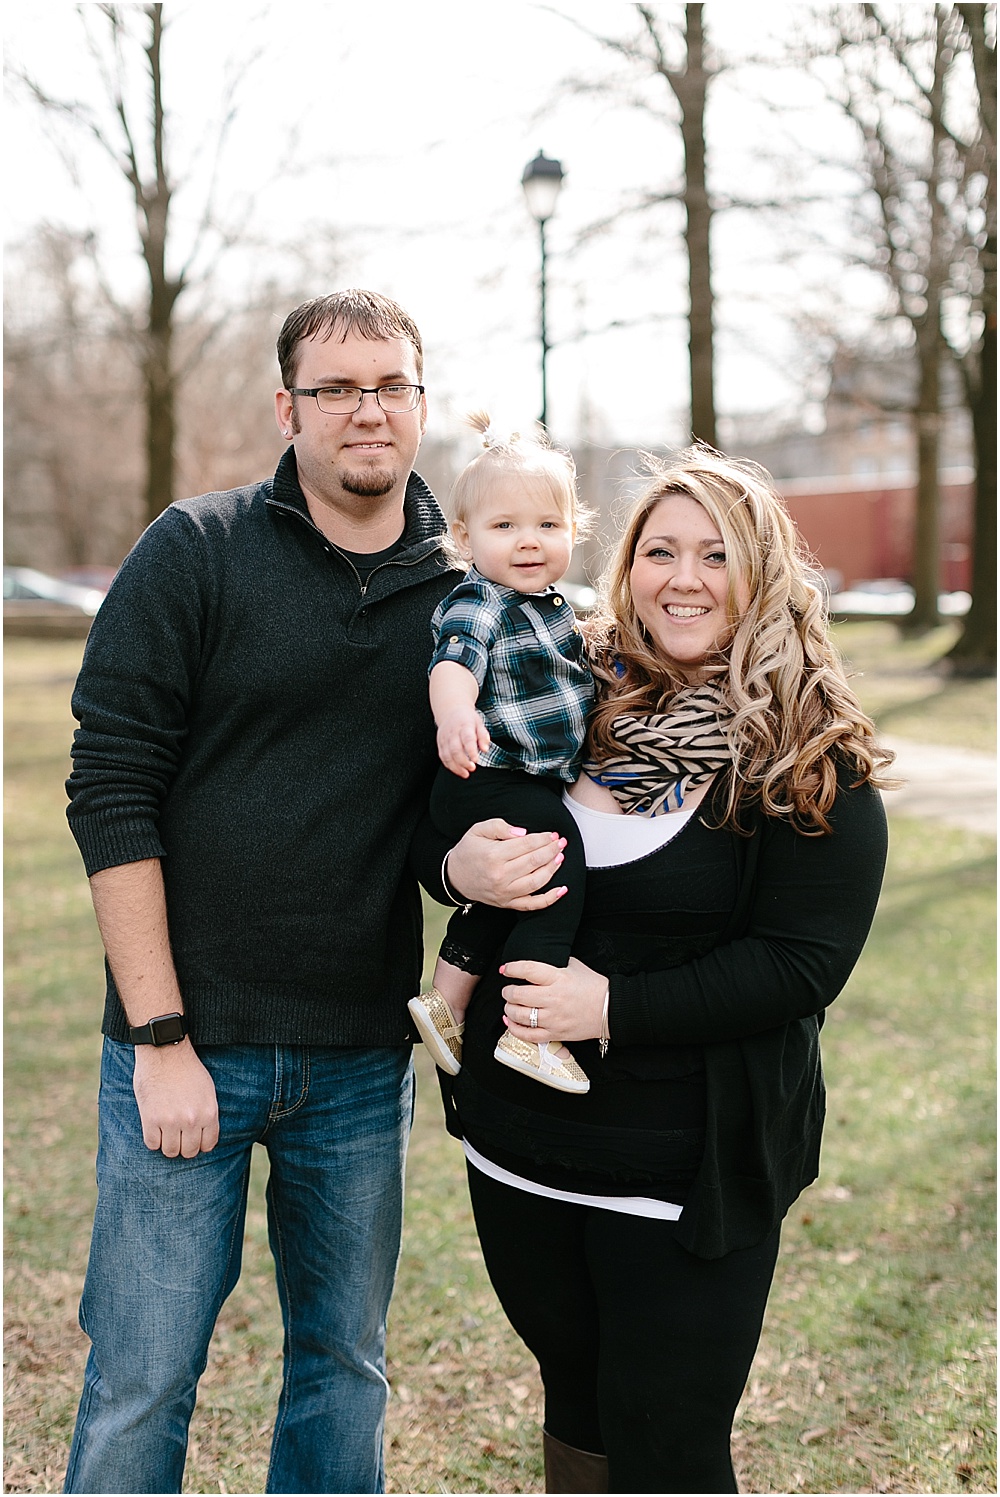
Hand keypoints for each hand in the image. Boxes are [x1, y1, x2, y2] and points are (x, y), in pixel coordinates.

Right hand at [132, 1039, 219, 1157]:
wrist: (165, 1052)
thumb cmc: (187, 1069)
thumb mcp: (207, 1091)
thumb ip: (206, 1114)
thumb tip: (204, 1134)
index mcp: (208, 1113)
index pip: (208, 1145)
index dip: (200, 1144)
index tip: (194, 1139)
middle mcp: (192, 1120)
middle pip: (189, 1152)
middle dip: (184, 1146)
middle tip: (179, 1137)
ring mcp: (171, 1121)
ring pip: (170, 1152)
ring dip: (168, 1145)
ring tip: (166, 1133)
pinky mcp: (151, 1119)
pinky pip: (152, 1144)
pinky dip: (153, 1139)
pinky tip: (155, 1128)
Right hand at [437, 709, 490, 777]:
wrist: (450, 711)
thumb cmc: (467, 718)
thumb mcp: (479, 723)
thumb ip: (483, 736)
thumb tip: (485, 749)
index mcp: (464, 725)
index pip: (467, 739)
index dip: (471, 751)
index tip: (476, 760)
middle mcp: (452, 732)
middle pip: (455, 749)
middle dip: (463, 762)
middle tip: (472, 768)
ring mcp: (444, 738)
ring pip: (447, 755)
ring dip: (456, 767)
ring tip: (466, 773)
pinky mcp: (440, 743)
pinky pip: (442, 757)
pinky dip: (450, 766)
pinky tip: (458, 770)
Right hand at [447, 820, 566, 910]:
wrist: (454, 877)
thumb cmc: (468, 851)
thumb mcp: (478, 830)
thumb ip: (500, 827)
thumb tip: (523, 833)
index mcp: (493, 856)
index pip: (526, 845)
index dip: (543, 839)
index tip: (552, 834)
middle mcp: (500, 876)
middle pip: (534, 862)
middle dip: (551, 850)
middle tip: (561, 842)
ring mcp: (505, 893)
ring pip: (537, 881)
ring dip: (552, 868)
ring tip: (560, 857)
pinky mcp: (507, 904)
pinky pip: (532, 904)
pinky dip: (550, 898)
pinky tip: (562, 889)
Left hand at [502, 958, 608, 1043]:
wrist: (610, 1009)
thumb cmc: (594, 987)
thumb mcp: (575, 966)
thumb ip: (554, 964)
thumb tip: (536, 963)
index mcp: (558, 978)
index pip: (527, 970)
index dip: (512, 969)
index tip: (505, 969)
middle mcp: (553, 998)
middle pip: (518, 994)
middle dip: (507, 992)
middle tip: (508, 990)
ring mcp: (553, 1018)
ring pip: (520, 1015)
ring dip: (509, 1009)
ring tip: (510, 1005)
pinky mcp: (555, 1033)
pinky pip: (528, 1035)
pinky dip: (515, 1029)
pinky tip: (510, 1022)